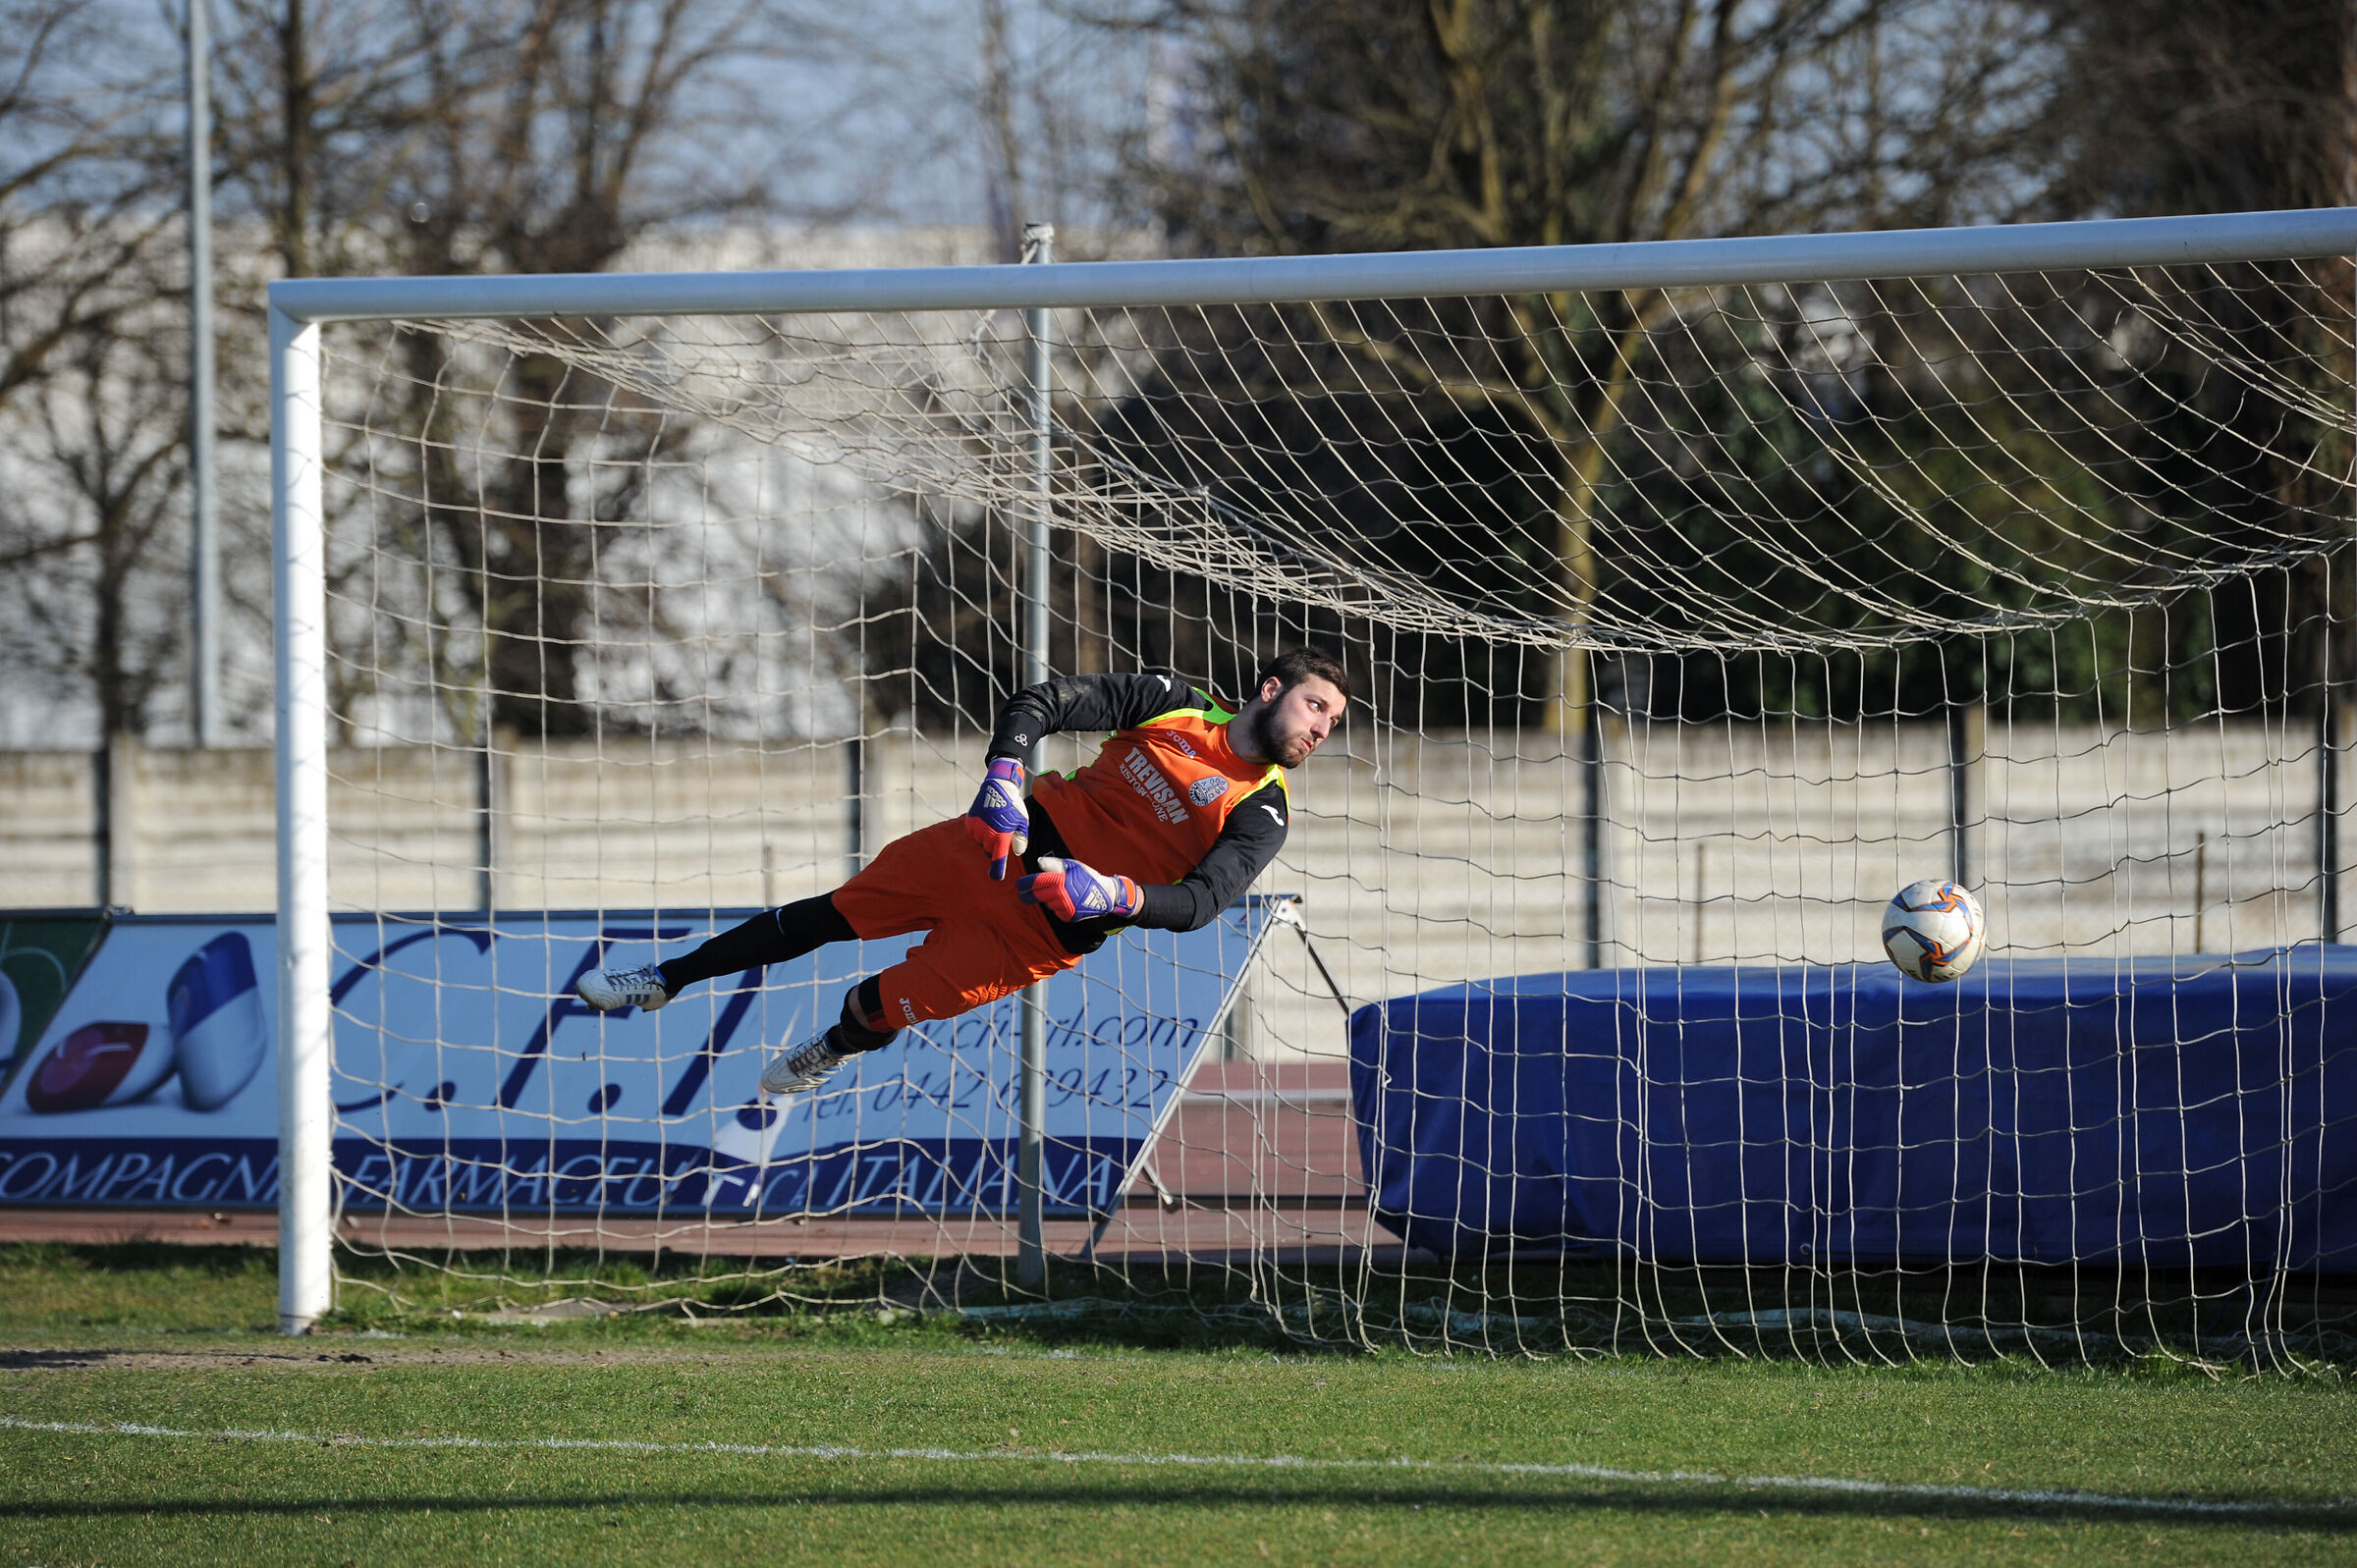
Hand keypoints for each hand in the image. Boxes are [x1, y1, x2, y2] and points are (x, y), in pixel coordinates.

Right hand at [963, 757, 1029, 879]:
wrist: (997, 786)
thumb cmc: (1013, 805)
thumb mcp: (1022, 822)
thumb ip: (1021, 839)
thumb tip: (1017, 851)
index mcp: (1001, 835)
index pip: (997, 858)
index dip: (997, 869)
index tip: (996, 877)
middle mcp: (986, 834)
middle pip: (990, 850)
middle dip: (996, 845)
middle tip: (1003, 832)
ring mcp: (976, 828)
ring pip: (982, 842)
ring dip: (988, 837)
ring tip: (995, 821)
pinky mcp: (970, 822)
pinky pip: (975, 833)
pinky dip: (980, 830)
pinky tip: (987, 819)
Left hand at [1018, 856, 1140, 921]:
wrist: (1105, 895)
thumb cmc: (1087, 877)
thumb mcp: (1072, 866)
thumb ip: (1054, 864)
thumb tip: (1039, 863)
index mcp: (1059, 881)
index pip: (1034, 883)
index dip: (1023, 884)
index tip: (1019, 885)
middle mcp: (1060, 895)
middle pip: (1036, 896)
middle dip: (1028, 894)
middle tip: (1025, 892)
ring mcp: (1064, 907)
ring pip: (1047, 903)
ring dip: (1047, 898)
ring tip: (1058, 892)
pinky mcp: (1068, 916)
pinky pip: (1056, 911)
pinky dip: (1058, 906)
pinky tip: (1066, 901)